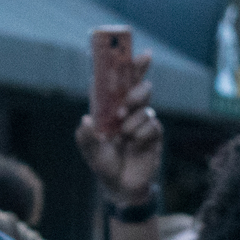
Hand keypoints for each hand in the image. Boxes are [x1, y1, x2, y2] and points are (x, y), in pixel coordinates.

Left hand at [76, 62, 164, 207]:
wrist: (122, 188)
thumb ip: (86, 137)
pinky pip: (152, 125)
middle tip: (125, 106)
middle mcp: (127, 111)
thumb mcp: (90, 152)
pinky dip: (141, 134)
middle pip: (138, 85)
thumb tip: (86, 120)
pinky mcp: (154, 134)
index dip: (124, 66)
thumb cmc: (104, 166)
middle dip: (136, 87)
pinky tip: (134, 144)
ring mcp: (142, 121)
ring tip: (123, 134)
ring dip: (132, 120)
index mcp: (109, 110)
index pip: (117, 82)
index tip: (132, 52)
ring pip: (145, 106)